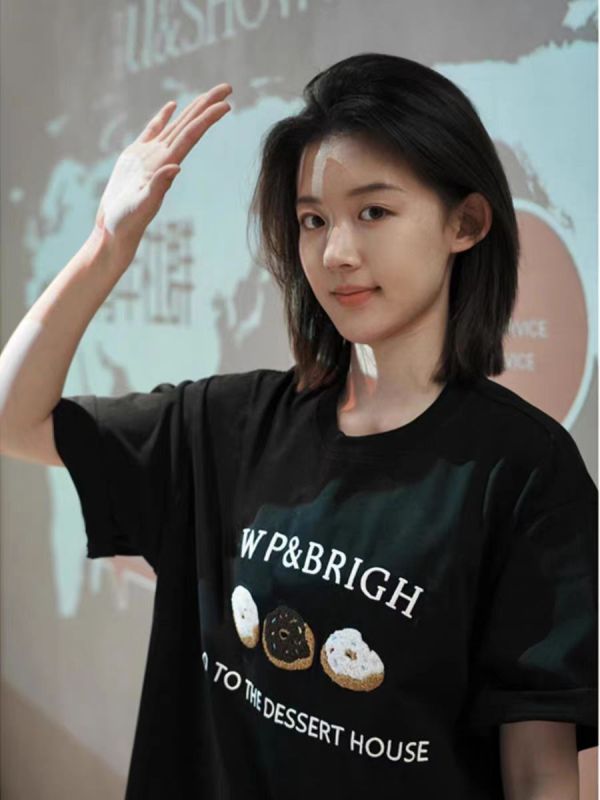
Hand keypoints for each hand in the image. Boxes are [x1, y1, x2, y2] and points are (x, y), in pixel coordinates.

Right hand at [94, 83, 232, 259]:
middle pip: (189, 124)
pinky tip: (172, 106)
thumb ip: (157, 186)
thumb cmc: (127, 221)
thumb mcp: (142, 205)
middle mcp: (162, 157)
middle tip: (228, 87)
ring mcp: (149, 155)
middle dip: (208, 105)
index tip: (227, 105)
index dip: (208, 118)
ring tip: (209, 94)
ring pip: (175, 125)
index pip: (191, 135)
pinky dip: (162, 117)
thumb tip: (175, 167)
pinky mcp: (135, 157)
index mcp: (166, 164)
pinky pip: (152, 131)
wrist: (114, 230)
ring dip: (192, 109)